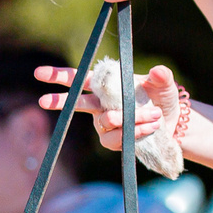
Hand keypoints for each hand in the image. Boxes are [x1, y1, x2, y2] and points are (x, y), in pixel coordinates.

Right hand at [35, 62, 178, 155]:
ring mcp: (105, 123)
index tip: (40, 74)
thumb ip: (161, 76)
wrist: (172, 124)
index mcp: (107, 85)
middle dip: (59, 100)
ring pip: (107, 120)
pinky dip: (134, 132)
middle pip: (75, 101)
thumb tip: (158, 71)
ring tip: (154, 115)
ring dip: (130, 117)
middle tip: (42, 101)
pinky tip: (150, 127)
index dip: (59, 76)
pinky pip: (116, 138)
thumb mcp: (165, 84)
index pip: (79, 78)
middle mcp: (101, 104)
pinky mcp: (113, 140)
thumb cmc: (163, 99)